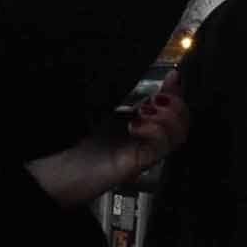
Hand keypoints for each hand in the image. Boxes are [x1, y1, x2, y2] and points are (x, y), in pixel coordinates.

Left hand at [25, 89, 187, 209]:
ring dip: (168, 117)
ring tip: (144, 112)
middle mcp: (150, 140)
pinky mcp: (140, 162)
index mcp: (145, 125)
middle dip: (176, 103)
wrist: (62, 170)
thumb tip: (155, 77)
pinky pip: (163, 147)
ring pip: (179, 134)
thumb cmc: (81, 141)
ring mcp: (147, 153)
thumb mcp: (109, 108)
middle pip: (184, 121)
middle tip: (155, 99)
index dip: (179, 92)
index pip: (176, 108)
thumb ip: (133, 94)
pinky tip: (136, 126)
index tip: (173, 76)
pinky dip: (156, 131)